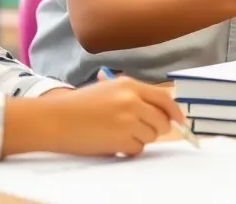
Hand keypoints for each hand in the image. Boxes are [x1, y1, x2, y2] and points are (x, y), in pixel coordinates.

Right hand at [6, 72, 183, 157]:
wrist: (56, 119)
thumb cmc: (79, 105)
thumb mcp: (108, 90)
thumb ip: (134, 96)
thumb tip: (160, 111)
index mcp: (130, 85)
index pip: (164, 98)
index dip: (175, 112)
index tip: (180, 121)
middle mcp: (132, 100)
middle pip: (161, 121)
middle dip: (155, 129)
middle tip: (138, 130)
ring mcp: (128, 120)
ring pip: (151, 136)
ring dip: (139, 139)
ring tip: (117, 133)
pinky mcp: (121, 138)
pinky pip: (137, 149)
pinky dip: (129, 149)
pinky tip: (112, 142)